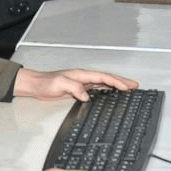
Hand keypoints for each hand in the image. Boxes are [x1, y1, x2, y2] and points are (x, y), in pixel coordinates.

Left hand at [13, 68, 138, 101]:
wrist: (36, 85)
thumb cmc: (46, 83)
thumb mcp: (59, 84)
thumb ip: (74, 88)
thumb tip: (86, 96)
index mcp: (81, 74)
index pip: (103, 77)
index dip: (116, 81)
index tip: (127, 87)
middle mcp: (84, 78)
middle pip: (107, 79)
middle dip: (121, 81)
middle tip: (135, 86)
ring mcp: (82, 83)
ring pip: (103, 83)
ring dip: (116, 85)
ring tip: (128, 89)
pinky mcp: (78, 89)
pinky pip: (97, 89)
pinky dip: (107, 90)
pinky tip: (111, 93)